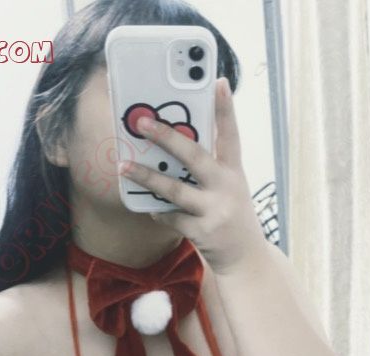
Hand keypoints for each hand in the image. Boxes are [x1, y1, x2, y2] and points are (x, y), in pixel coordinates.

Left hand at [117, 76, 267, 275]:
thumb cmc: (231, 217)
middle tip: (142, 122)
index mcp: (234, 172)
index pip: (231, 134)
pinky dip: (157, 211)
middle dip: (166, 137)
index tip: (219, 82)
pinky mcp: (203, 232)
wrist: (246, 260)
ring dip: (146, 177)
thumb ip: (208, 170)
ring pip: (174, 189)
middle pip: (194, 156)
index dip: (225, 108)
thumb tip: (170, 151)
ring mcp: (215, 210)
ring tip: (124, 166)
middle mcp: (227, 187)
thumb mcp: (230, 189)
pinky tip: (147, 206)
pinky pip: (170, 217)